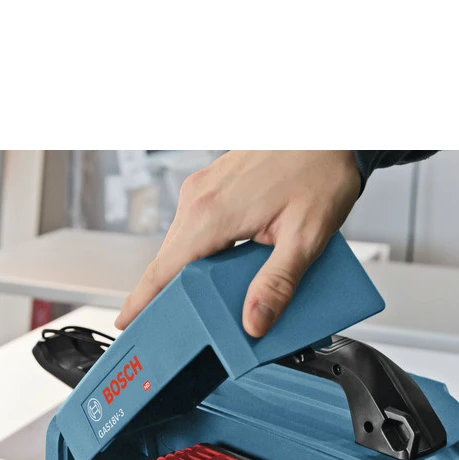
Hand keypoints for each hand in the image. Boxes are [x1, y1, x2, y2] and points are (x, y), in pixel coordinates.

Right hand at [115, 150, 361, 337]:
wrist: (331, 131)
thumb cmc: (321, 170)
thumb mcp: (306, 237)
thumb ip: (277, 284)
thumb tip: (254, 321)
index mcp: (212, 214)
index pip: (162, 270)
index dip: (142, 301)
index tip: (126, 322)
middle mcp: (199, 198)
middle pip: (169, 261)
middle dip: (169, 296)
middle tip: (177, 328)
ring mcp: (203, 190)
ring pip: (182, 245)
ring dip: (188, 275)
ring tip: (202, 304)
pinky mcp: (213, 186)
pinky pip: (195, 228)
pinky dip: (200, 254)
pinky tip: (221, 271)